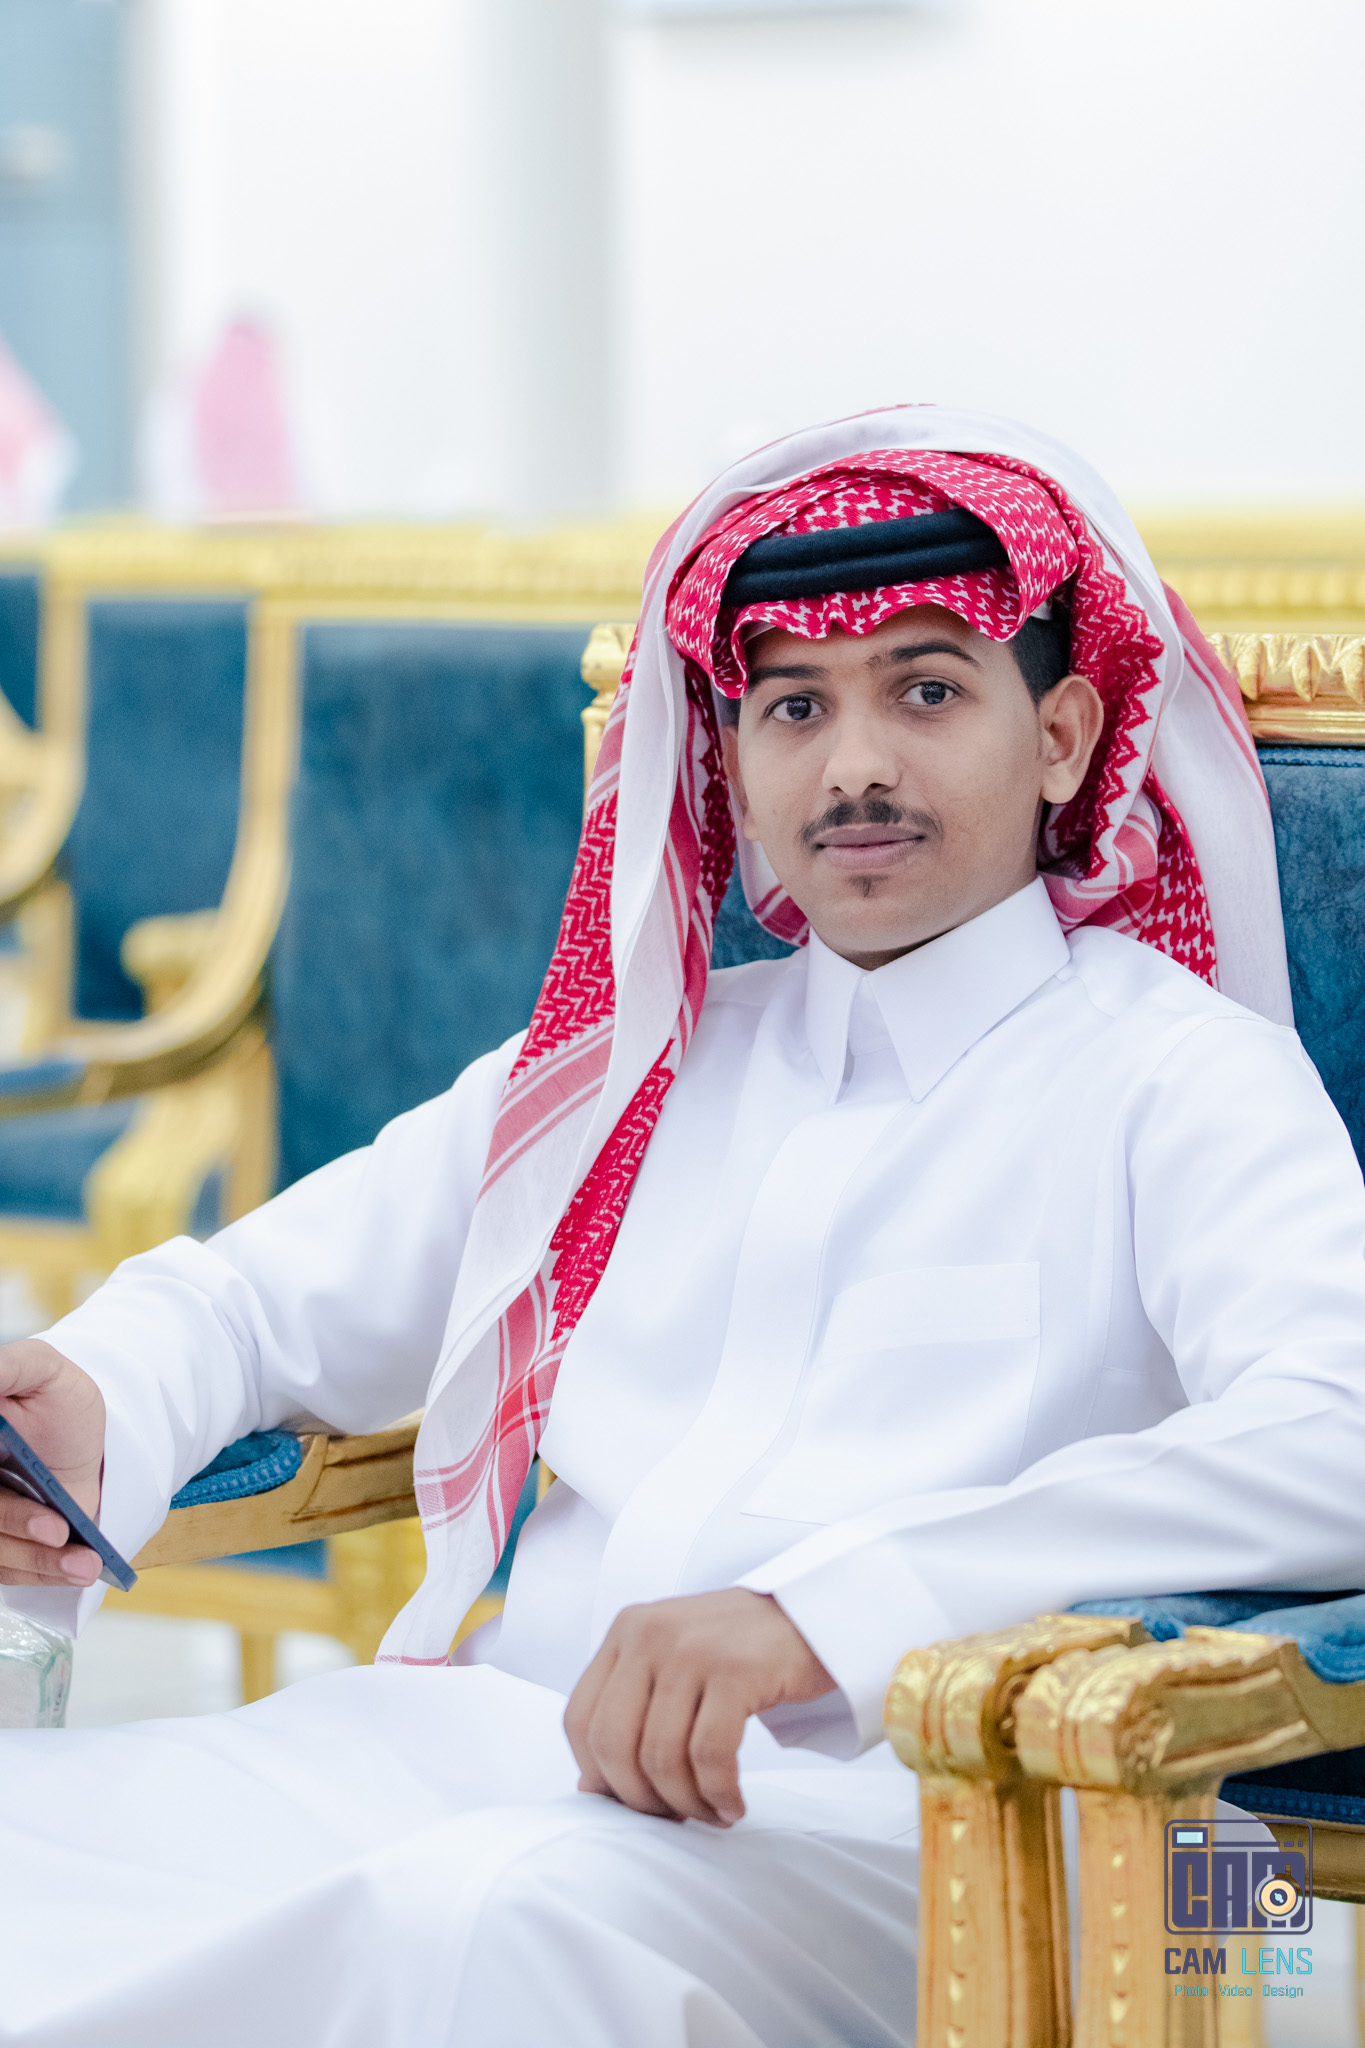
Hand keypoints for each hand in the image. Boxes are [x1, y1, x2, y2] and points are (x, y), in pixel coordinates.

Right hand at [0, 1340, 105, 1587]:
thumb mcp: (38, 1368)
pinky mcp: (2, 1544)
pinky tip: (77, 1572)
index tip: (4, 1465)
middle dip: (13, 1522)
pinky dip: (43, 1574)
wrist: (84, 1434)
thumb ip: (7, 1368)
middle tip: (57, 1528)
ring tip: (83, 1563)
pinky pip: (9, 1570)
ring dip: (34, 1559)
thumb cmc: (57, 1396)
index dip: (1, 1500)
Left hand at [564, 1588, 834, 1828]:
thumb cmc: (738, 1651)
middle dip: (640, 1799)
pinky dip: (720, 1793)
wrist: (812, 1615)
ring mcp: (692, 1648)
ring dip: (687, 1803)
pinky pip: (711, 1755)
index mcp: (626, 1631)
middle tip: (674, 1818)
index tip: (630, 1803)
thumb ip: (630, 1711)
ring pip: (662, 1756)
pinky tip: (734, 1804)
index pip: (579, 1719)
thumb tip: (590, 1789)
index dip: (598, 1776)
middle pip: (613, 1743)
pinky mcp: (736, 1669)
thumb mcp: (671, 1663)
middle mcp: (650, 1633)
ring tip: (712, 1813)